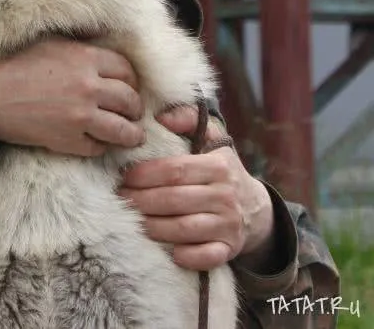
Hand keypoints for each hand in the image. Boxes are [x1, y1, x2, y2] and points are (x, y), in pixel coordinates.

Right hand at [0, 37, 145, 156]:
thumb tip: (103, 33)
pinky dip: (103, 146)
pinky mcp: (69, 140)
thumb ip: (80, 40)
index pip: (126, 70)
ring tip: (132, 134)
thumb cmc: (15, 62)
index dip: (131, 79)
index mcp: (85, 58)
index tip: (129, 85)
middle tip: (133, 111)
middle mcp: (88, 87)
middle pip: (130, 99)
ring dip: (131, 133)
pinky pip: (99, 148)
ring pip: (123, 130)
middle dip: (135, 107)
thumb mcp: (51, 40)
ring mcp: (80, 116)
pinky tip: (102, 142)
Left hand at [118, 104, 274, 271]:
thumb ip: (187, 119)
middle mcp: (225, 195)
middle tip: (120, 199)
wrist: (255, 207)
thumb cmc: (221, 168)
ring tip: (132, 220)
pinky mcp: (230, 248)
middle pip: (174, 200)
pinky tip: (169, 251)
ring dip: (153, 227)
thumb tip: (161, 117)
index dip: (144, 175)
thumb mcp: (211, 138)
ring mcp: (229, 224)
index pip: (174, 170)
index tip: (124, 177)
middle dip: (141, 201)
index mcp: (217, 166)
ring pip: (184, 229)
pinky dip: (187, 256)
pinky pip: (207, 256)